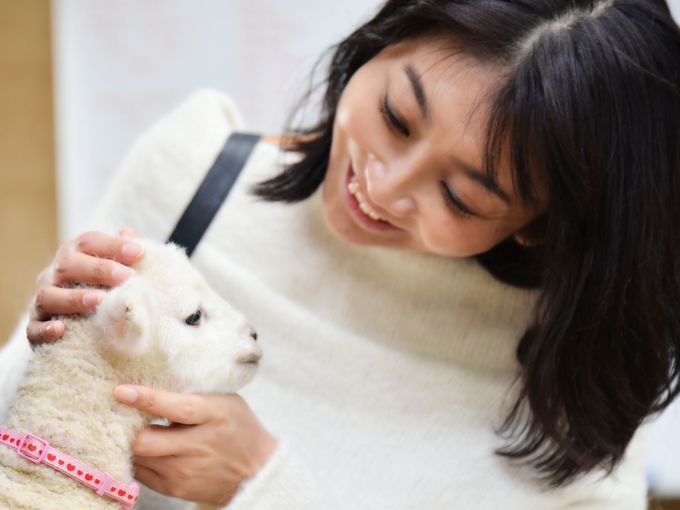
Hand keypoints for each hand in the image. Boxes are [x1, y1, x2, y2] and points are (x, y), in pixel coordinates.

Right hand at [26, 227, 144, 348]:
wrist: (80, 331)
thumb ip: (123, 253)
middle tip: (127, 278)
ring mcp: (41, 302)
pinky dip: (44, 329)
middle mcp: (53, 275)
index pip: (88, 241)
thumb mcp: (116, 270)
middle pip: (67, 264)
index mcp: (73, 255)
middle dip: (99, 269)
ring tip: (101, 301)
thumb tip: (128, 234)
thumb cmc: (103, 290)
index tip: (140, 253)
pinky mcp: (35, 329)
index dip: (113, 245)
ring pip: (48, 296)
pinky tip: (60, 329)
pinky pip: (33, 330)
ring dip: (75, 298)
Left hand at [113, 385, 278, 505]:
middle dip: (124, 427)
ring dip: (127, 443)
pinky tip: (139, 447)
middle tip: (115, 412)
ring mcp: (184, 471)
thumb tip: (155, 385)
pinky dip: (136, 458)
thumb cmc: (238, 428)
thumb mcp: (225, 403)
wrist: (255, 471)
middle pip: (146, 441)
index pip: (176, 408)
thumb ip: (194, 396)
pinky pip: (140, 473)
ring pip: (138, 458)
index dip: (147, 399)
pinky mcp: (174, 487)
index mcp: (212, 416)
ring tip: (122, 428)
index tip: (122, 391)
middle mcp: (196, 446)